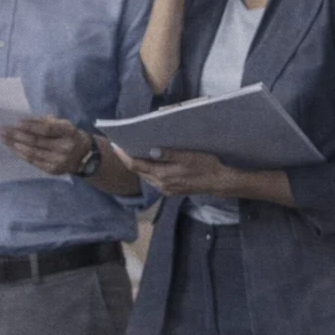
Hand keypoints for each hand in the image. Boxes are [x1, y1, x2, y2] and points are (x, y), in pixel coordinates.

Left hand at [0, 115, 90, 174]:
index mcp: (69, 131)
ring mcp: (60, 160)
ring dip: (16, 145)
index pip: (47, 129)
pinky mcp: (54, 170)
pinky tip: (13, 149)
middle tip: (3, 130)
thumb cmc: (68, 135)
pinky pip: (34, 162)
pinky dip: (22, 155)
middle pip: (37, 141)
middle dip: (17, 135)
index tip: (16, 122)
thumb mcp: (62, 124)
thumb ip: (45, 121)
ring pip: (33, 152)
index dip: (31, 126)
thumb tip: (23, 121)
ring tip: (4, 139)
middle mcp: (65, 147)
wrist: (84, 155)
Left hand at [112, 145, 233, 196]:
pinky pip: (155, 180)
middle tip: (122, 146)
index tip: (115, 145)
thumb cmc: (206, 166)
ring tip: (135, 152)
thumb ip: (169, 154)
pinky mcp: (172, 189)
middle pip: (139, 172)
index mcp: (163, 175)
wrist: (219, 181)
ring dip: (139, 166)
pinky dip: (149, 171)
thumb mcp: (188, 156)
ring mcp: (166, 189)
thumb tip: (151, 151)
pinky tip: (152, 163)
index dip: (124, 156)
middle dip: (129, 159)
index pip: (136, 166)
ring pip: (147, 177)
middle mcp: (161, 184)